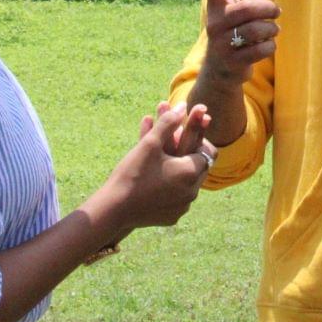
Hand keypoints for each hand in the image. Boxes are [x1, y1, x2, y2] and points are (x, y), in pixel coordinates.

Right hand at [101, 103, 214, 232]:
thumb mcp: (150, 143)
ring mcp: (183, 206)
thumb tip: (182, 104)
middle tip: (176, 140)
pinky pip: (178, 197)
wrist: (113, 210)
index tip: (186, 131)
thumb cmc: (132, 173)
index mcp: (191, 172)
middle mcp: (192, 192)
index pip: (208, 151)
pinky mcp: (172, 217)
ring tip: (165, 156)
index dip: (198, 138)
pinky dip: (172, 186)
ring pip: (188, 182)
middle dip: (187, 151)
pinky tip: (159, 177)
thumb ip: (168, 122)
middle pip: (198, 166)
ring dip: (179, 168)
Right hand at [199, 0, 279, 88]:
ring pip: (257, 30)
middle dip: (268, 9)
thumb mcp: (242, 11)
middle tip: (276, 11)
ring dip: (272, 29)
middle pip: (247, 8)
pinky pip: (261, 49)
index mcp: (217, 7)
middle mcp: (216, 23)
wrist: (221, 70)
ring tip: (272, 30)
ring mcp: (222, 44)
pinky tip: (266, 46)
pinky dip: (270, 46)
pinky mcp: (232, 62)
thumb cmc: (235, 31)